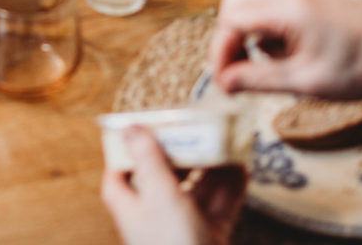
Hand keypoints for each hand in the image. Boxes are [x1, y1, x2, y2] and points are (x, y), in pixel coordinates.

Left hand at [100, 128, 245, 244]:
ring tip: (227, 144)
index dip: (127, 151)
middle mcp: (154, 216)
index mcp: (130, 206)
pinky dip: (230, 189)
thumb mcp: (160, 195)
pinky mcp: (207, 238)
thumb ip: (149, 160)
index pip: (118, 174)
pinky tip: (243, 170)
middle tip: (196, 130)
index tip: (144, 127)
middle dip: (182, 154)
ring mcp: (182, 228)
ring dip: (212, 168)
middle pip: (163, 177)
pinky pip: (219, 207)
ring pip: (196, 190)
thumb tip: (130, 127)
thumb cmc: (174, 244)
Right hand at [209, 0, 361, 98]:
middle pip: (236, 3)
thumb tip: (223, 82)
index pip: (231, 18)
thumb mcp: (306, 82)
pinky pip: (273, 5)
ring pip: (253, 3)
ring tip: (273, 67)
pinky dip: (269, 29)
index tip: (224, 81)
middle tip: (238, 73)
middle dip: (230, 39)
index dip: (220, 50)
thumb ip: (258, 80)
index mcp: (289, 7)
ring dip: (250, 34)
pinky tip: (290, 54)